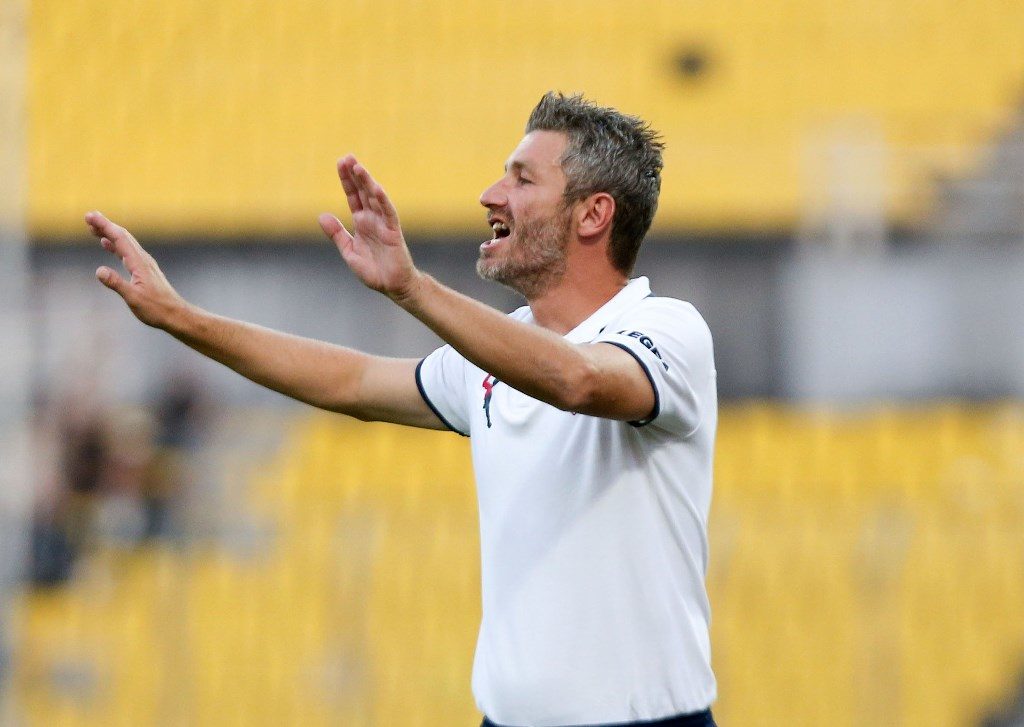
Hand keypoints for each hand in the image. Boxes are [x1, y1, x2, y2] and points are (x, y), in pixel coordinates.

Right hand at [86, 211, 185, 328]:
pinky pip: (127, 252)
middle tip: (88, 217)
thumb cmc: (156, 309)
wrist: (176, 315)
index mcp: (139, 263)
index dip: (104, 226)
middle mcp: (143, 259)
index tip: (90, 216)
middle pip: (122, 236)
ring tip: (93, 228)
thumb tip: (98, 270)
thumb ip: (116, 284)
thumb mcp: (133, 298)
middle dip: (105, 225)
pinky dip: (115, 245)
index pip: (119, 238)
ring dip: (109, 233)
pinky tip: (107, 244)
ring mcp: (144, 264)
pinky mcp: (144, 270)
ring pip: (125, 243)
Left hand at [318, 156, 420, 299]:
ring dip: (367, 182)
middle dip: (355, 175)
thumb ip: (336, 234)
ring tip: (358, 167)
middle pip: (363, 192)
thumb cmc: (373, 270)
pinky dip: (383, 200)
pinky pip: (388, 213)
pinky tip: (376, 188)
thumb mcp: (349, 251)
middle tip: (347, 156)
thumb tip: (322, 215)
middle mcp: (372, 219)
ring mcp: (383, 224)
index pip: (353, 196)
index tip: (340, 163)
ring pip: (374, 198)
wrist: (392, 286)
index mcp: (362, 222)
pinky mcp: (393, 232)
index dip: (347, 180)